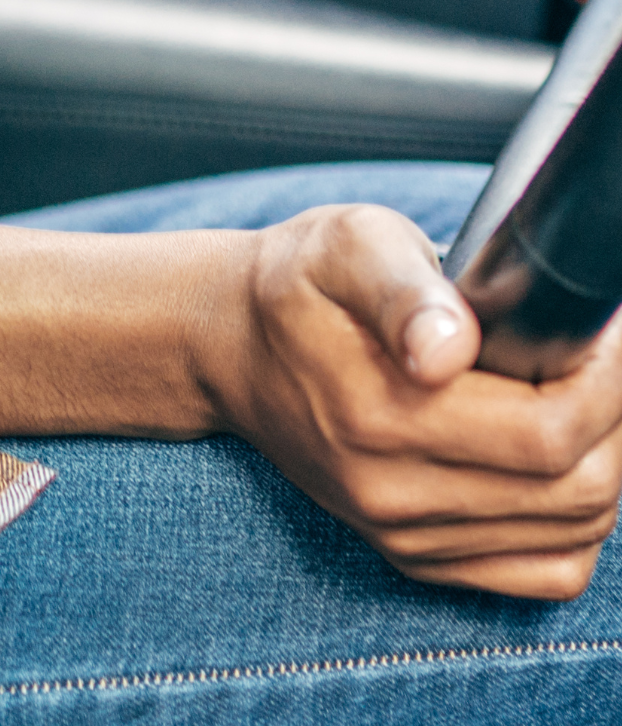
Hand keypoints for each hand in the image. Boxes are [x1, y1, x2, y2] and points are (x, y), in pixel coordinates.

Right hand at [208, 202, 621, 597]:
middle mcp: (392, 492)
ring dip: (606, 464)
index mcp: (377, 413)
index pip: (547, 432)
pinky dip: (580, 523)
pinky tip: (562, 459)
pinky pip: (545, 572)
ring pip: (573, 533)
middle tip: (601, 353)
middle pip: (576, 489)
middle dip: (615, 418)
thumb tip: (447, 348)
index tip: (603, 327)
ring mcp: (405, 534)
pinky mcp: (417, 556)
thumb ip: (402, 290)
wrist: (234, 347)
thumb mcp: (347, 245)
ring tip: (585, 394)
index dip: (605, 382)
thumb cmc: (301, 282)